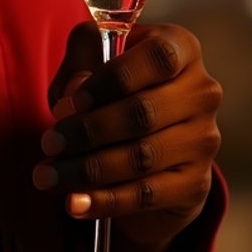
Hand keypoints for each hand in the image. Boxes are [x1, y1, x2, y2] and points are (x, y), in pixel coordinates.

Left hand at [33, 21, 221, 251]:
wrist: (145, 141)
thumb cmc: (113, 85)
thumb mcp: (91, 57)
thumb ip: (82, 62)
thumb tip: (74, 96)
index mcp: (181, 48)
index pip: (157, 57)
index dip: (112, 79)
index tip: (71, 102)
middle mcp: (202, 92)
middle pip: (143, 112)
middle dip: (87, 131)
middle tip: (48, 142)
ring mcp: (203, 140)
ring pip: (141, 157)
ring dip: (87, 169)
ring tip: (48, 175)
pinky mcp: (195, 184)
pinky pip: (146, 194)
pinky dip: (106, 200)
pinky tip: (75, 203)